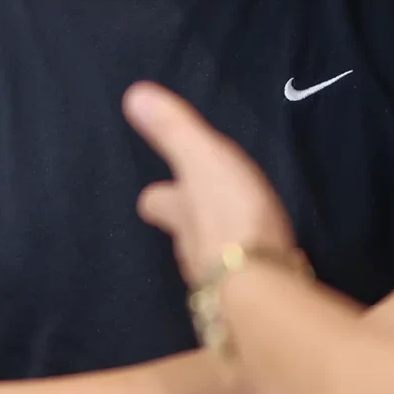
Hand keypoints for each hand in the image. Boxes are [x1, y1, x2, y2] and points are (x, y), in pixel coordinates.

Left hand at [123, 81, 299, 289]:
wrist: (260, 288)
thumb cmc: (230, 216)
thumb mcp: (203, 160)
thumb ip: (174, 130)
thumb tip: (132, 95)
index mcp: (178, 212)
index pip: (156, 202)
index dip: (158, 196)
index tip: (157, 191)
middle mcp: (190, 249)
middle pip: (181, 235)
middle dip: (189, 223)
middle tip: (202, 214)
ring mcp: (217, 278)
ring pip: (210, 259)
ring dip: (218, 248)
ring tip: (233, 238)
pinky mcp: (249, 298)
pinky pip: (245, 280)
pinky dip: (248, 271)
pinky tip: (261, 267)